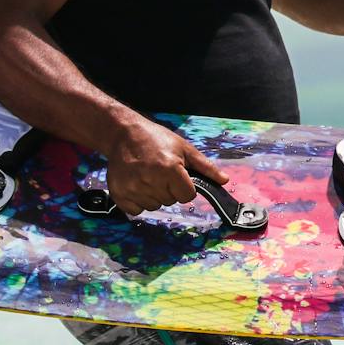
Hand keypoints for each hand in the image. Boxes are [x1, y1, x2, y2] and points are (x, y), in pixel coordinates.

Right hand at [106, 115, 226, 215]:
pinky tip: (136, 183)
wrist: (124, 134)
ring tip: (147, 175)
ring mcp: (133, 189)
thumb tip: (224, 180)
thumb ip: (205, 167)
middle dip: (168, 189)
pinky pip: (136, 210)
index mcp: (170, 169)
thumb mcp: (184, 148)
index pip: (187, 196)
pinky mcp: (119, 194)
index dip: (185, 187)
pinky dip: (137, 201)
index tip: (177, 176)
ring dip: (153, 195)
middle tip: (159, 172)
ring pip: (154, 206)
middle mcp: (151, 181)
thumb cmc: (157, 139)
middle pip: (170, 202)